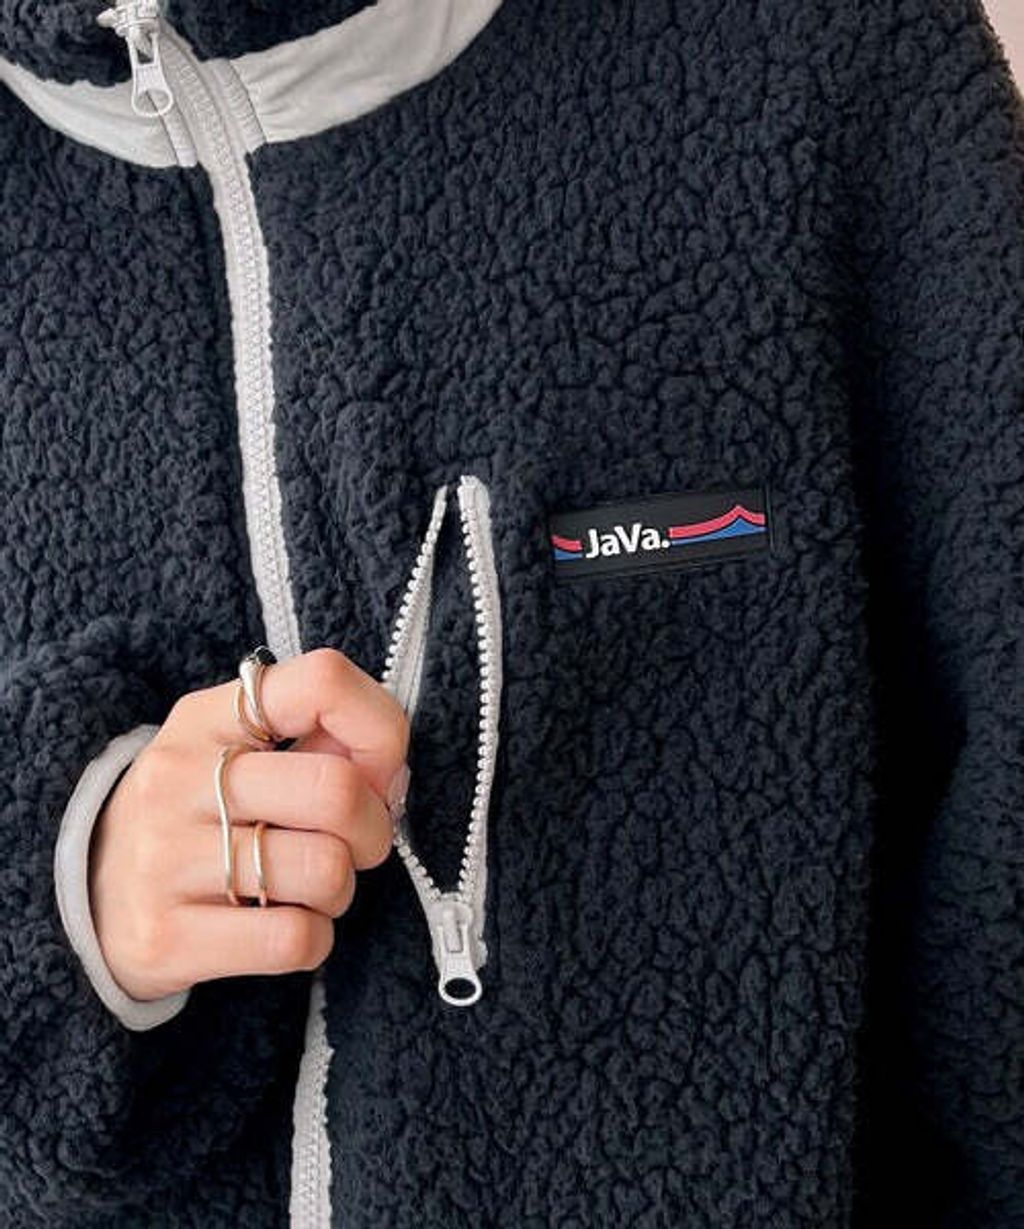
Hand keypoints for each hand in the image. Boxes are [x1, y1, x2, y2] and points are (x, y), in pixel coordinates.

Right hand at [87, 647, 408, 1000]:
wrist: (85, 902)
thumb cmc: (196, 819)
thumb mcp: (236, 755)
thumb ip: (319, 743)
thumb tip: (391, 769)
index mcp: (206, 718)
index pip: (321, 680)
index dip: (379, 727)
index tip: (377, 769)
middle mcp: (178, 779)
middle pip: (337, 789)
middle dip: (376, 827)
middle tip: (357, 845)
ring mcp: (164, 858)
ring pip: (325, 868)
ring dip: (342, 889)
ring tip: (311, 887)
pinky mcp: (165, 937)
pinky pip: (294, 939)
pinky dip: (314, 940)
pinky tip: (286, 926)